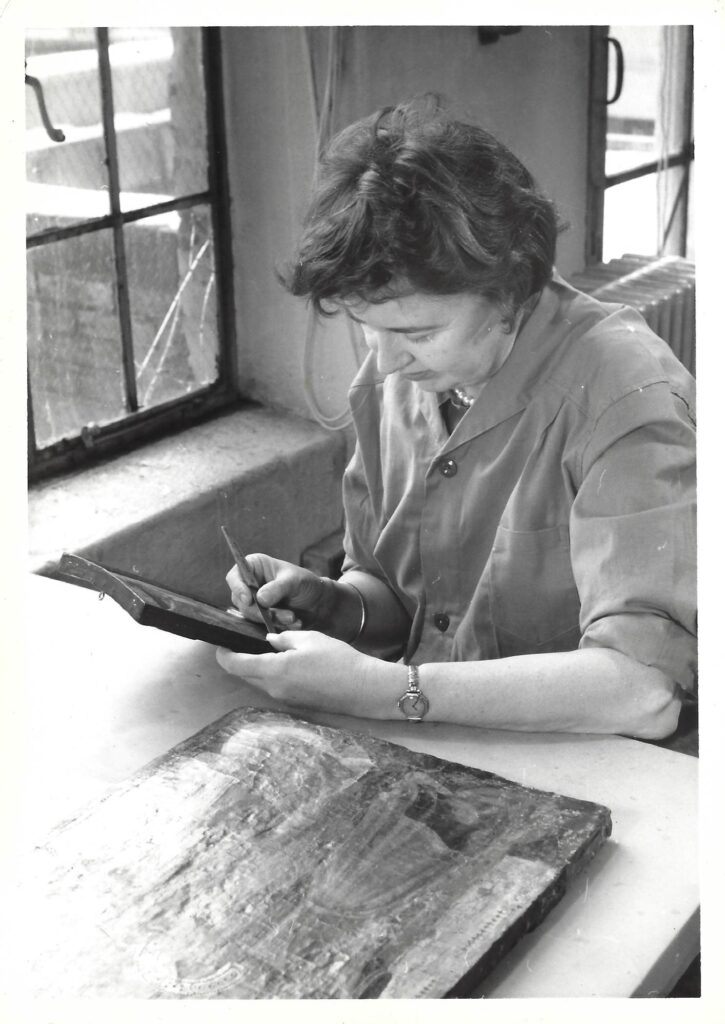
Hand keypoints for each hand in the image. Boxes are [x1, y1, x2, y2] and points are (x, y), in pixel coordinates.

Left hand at [216, 630, 402, 717]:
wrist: (364, 688)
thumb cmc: (339, 659)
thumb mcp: (310, 638)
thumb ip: (284, 638)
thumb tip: (269, 640)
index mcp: (274, 670)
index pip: (235, 665)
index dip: (224, 654)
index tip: (222, 642)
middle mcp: (274, 688)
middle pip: (244, 675)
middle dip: (239, 659)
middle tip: (244, 640)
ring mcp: (284, 698)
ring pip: (259, 681)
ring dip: (256, 667)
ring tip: (267, 648)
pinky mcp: (295, 703)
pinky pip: (274, 687)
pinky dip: (271, 674)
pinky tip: (285, 662)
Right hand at [226, 554, 327, 630]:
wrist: (318, 602)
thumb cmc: (306, 583)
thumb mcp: (294, 581)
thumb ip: (277, 588)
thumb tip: (259, 599)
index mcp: (254, 567)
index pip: (234, 577)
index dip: (238, 588)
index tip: (249, 600)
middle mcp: (250, 584)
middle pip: (240, 601)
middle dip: (260, 611)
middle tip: (280, 614)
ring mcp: (254, 602)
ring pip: (251, 616)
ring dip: (272, 619)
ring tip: (293, 618)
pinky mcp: (260, 617)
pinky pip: (261, 625)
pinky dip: (277, 626)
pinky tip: (294, 623)